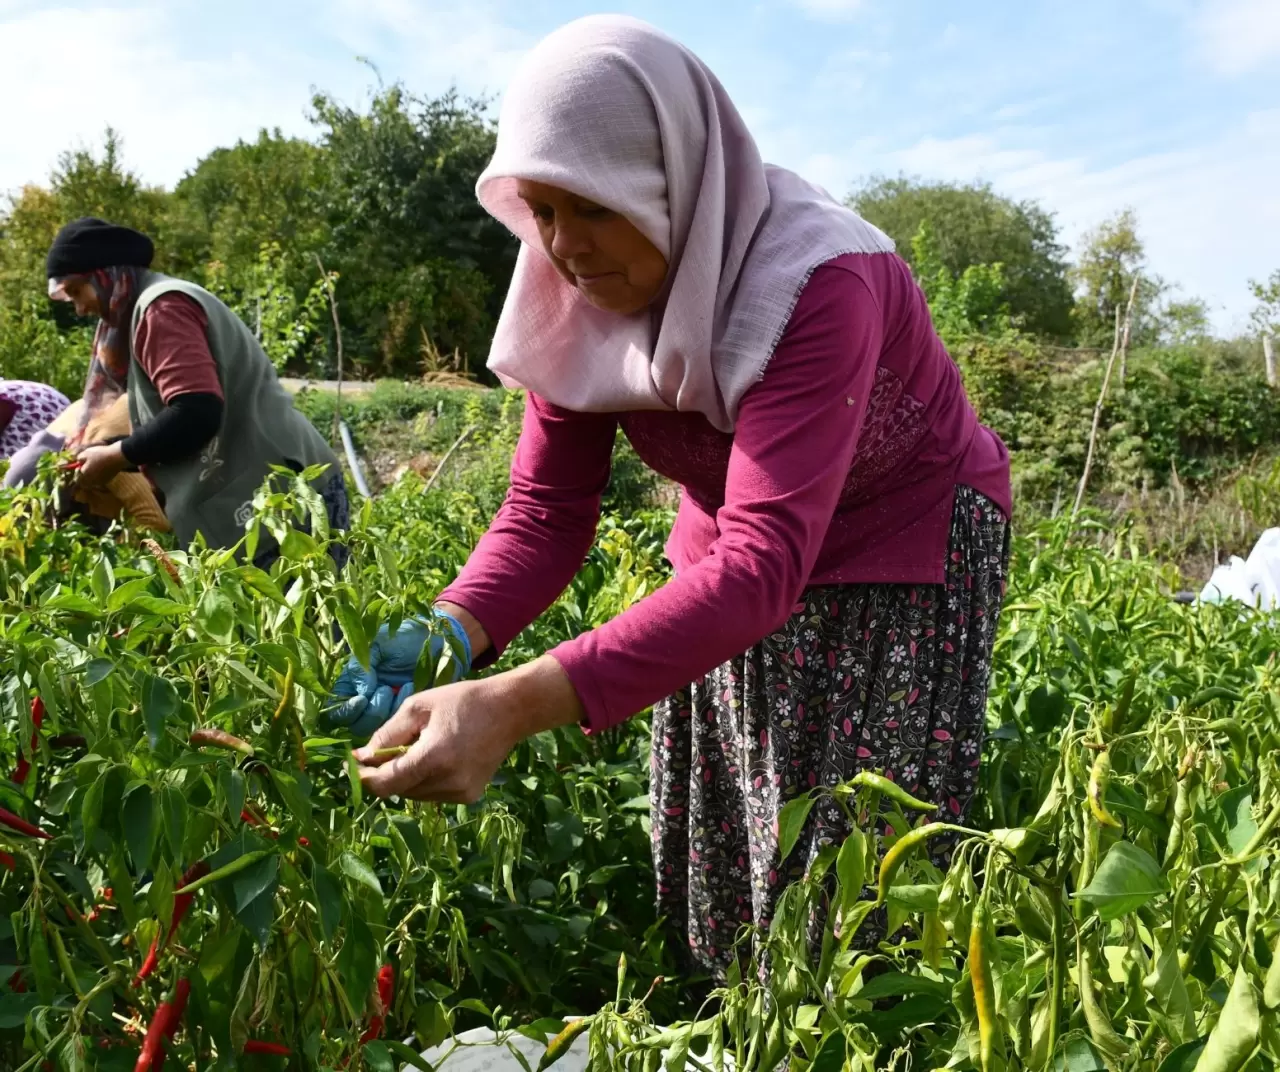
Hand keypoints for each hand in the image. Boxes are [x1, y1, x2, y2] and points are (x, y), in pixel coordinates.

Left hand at [74, 443, 127, 487]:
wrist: (117, 457)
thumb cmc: (100, 454)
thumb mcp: (86, 453)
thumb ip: (79, 459)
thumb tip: (78, 462)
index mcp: (85, 474)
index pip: (77, 477)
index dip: (77, 470)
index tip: (80, 464)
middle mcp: (92, 480)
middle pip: (84, 482)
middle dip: (84, 476)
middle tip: (87, 467)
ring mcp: (101, 481)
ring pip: (92, 482)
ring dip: (91, 477)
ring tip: (95, 468)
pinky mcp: (108, 480)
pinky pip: (100, 480)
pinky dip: (99, 476)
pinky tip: (102, 470)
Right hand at [325, 614, 471, 738]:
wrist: (436, 639)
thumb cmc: (404, 638)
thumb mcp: (378, 646)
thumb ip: (361, 667)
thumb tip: (361, 693)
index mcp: (352, 685)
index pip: (337, 710)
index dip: (347, 711)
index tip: (363, 699)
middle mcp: (365, 701)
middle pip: (356, 725)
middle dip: (371, 711)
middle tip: (386, 690)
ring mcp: (385, 709)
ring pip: (376, 729)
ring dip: (387, 710)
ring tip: (396, 688)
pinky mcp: (406, 714)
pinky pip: (399, 722)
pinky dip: (403, 706)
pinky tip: (411, 686)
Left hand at [355, 656, 583, 801]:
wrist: (510, 710)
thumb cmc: (463, 700)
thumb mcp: (419, 707)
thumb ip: (387, 734)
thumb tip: (362, 757)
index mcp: (433, 757)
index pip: (385, 784)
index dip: (364, 778)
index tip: (353, 765)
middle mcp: (447, 781)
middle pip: (398, 791)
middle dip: (385, 773)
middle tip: (385, 750)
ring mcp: (460, 792)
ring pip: (415, 794)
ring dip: (406, 778)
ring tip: (418, 749)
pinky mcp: (470, 796)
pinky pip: (433, 794)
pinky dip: (426, 781)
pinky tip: (438, 758)